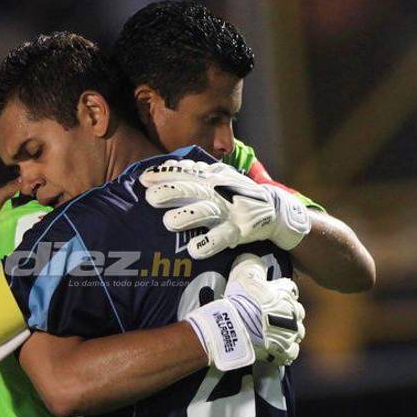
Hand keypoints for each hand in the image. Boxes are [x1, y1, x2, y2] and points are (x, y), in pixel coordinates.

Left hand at [140, 159, 310, 257]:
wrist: (273, 208)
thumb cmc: (238, 193)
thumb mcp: (220, 177)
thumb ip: (196, 172)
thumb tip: (167, 167)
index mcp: (211, 179)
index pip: (185, 174)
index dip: (164, 175)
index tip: (143, 179)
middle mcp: (219, 192)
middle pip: (193, 189)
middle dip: (171, 192)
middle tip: (151, 197)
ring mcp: (230, 210)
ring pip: (206, 211)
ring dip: (187, 216)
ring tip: (169, 223)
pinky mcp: (239, 229)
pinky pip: (223, 237)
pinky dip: (209, 243)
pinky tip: (195, 250)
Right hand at [228, 255, 305, 364]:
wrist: (234, 327)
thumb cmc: (239, 300)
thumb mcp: (244, 273)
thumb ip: (252, 264)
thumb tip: (254, 256)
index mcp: (285, 293)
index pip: (291, 289)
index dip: (282, 293)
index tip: (273, 296)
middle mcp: (293, 312)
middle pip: (297, 311)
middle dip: (289, 313)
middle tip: (274, 316)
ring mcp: (291, 332)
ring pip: (298, 332)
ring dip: (289, 332)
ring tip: (276, 333)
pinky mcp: (285, 350)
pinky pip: (292, 352)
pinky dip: (285, 351)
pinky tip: (278, 350)